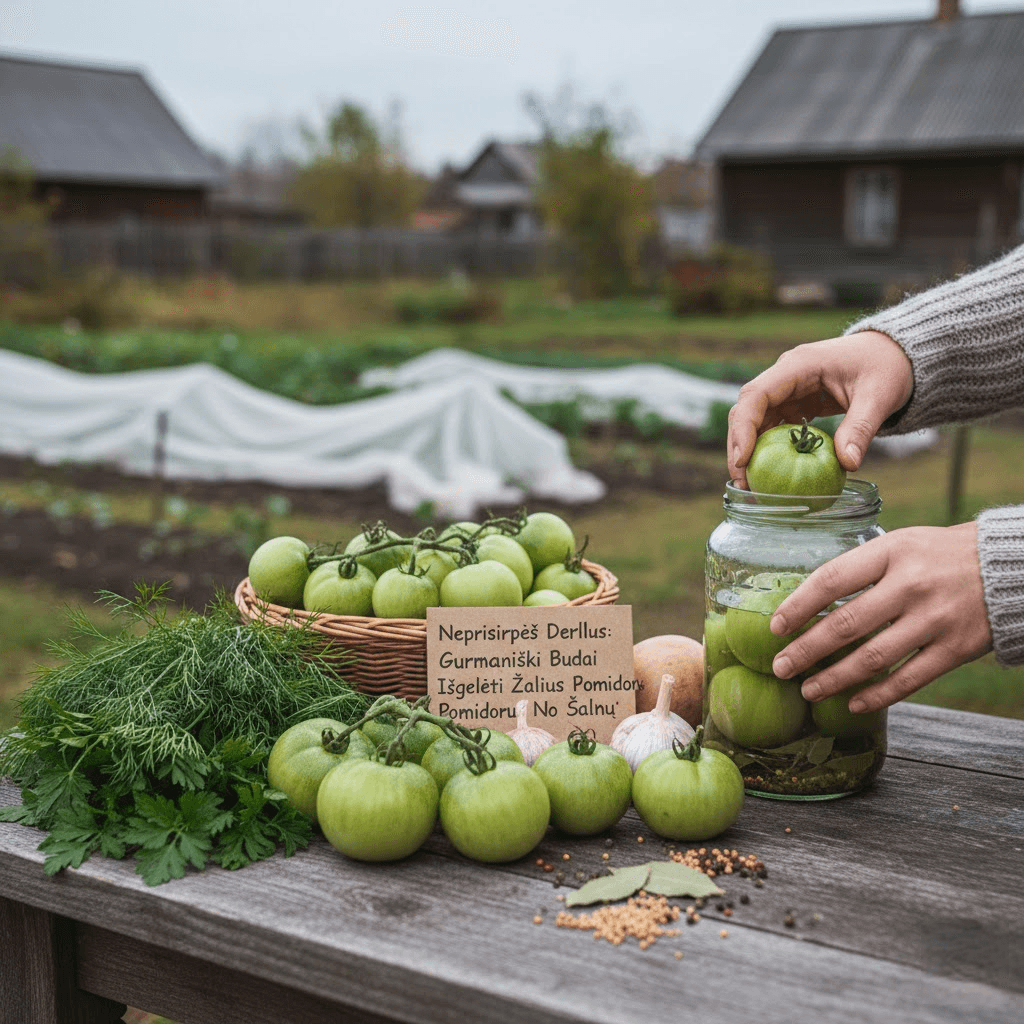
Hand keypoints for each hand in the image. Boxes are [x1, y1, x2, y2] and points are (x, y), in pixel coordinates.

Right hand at [727, 331, 913, 487]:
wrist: (894, 354)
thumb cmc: (887, 367)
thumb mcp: (879, 396)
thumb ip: (860, 428)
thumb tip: (848, 465)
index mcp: (799, 365)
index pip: (756, 394)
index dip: (744, 427)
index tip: (743, 460)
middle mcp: (785, 375)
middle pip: (746, 409)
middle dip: (739, 445)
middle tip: (742, 481)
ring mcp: (787, 389)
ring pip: (753, 420)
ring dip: (748, 451)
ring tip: (751, 484)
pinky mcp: (794, 403)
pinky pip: (771, 427)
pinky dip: (766, 449)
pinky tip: (769, 472)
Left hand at [769, 522, 992, 711]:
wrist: (1009, 565)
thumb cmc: (938, 555)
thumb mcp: (899, 544)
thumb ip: (860, 569)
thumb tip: (806, 600)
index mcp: (891, 551)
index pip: (831, 579)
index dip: (798, 605)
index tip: (775, 626)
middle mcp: (911, 585)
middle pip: (846, 624)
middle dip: (806, 650)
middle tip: (781, 667)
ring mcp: (935, 619)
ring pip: (873, 658)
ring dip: (834, 678)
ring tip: (808, 689)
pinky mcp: (956, 648)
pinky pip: (909, 679)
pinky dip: (877, 695)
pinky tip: (852, 703)